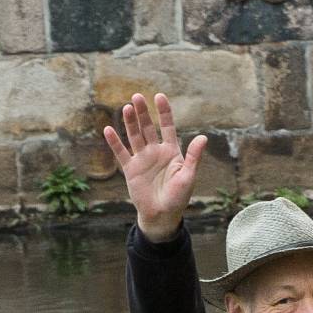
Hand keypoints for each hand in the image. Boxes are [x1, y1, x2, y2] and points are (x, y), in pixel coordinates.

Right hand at [103, 92, 206, 243]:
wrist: (162, 215)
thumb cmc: (179, 197)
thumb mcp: (188, 176)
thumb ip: (194, 156)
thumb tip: (203, 137)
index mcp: (172, 152)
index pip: (167, 127)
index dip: (164, 112)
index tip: (159, 97)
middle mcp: (156, 152)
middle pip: (148, 127)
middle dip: (143, 113)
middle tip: (137, 97)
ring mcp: (142, 159)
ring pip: (134, 136)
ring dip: (130, 122)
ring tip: (126, 107)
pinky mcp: (130, 169)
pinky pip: (121, 153)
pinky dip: (114, 142)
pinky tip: (108, 129)